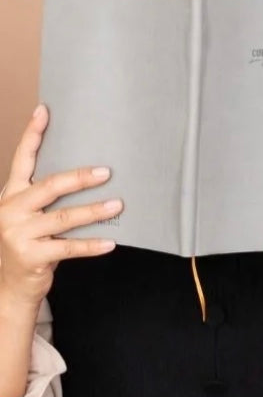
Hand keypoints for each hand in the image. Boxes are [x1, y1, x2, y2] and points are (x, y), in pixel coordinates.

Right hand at [0, 105, 119, 309]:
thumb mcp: (26, 216)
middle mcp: (11, 209)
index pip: (20, 159)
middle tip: (107, 172)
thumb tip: (87, 176)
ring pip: (63, 218)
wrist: (9, 285)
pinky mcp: (32, 255)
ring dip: (93, 211)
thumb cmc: (26, 244)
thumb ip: (43, 198)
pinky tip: (110, 242)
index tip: (44, 111)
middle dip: (79, 178)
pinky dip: (91, 245)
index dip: (32, 135)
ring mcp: (19, 233)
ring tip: (117, 205)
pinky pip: (68, 248)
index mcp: (10, 194)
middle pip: (49, 186)